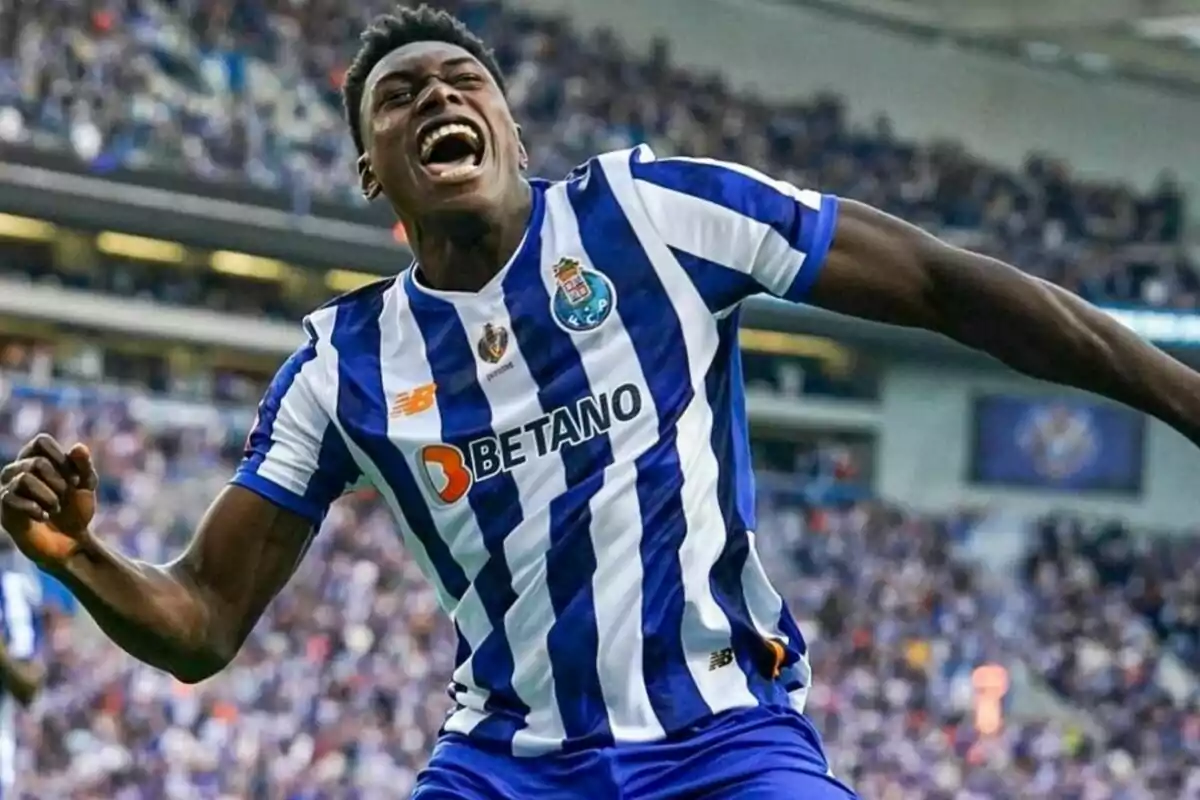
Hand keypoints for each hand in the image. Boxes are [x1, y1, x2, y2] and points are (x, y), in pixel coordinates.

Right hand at [0, 434, 97, 567]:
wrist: (71, 541)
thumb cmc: (76, 508)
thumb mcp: (86, 484)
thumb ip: (84, 465)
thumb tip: (78, 447)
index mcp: (36, 457)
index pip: (41, 441)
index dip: (62, 459)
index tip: (75, 479)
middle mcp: (17, 470)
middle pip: (37, 462)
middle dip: (59, 482)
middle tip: (64, 497)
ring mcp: (8, 489)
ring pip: (24, 478)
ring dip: (49, 496)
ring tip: (54, 508)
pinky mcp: (4, 510)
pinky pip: (10, 498)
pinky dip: (35, 508)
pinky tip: (44, 516)